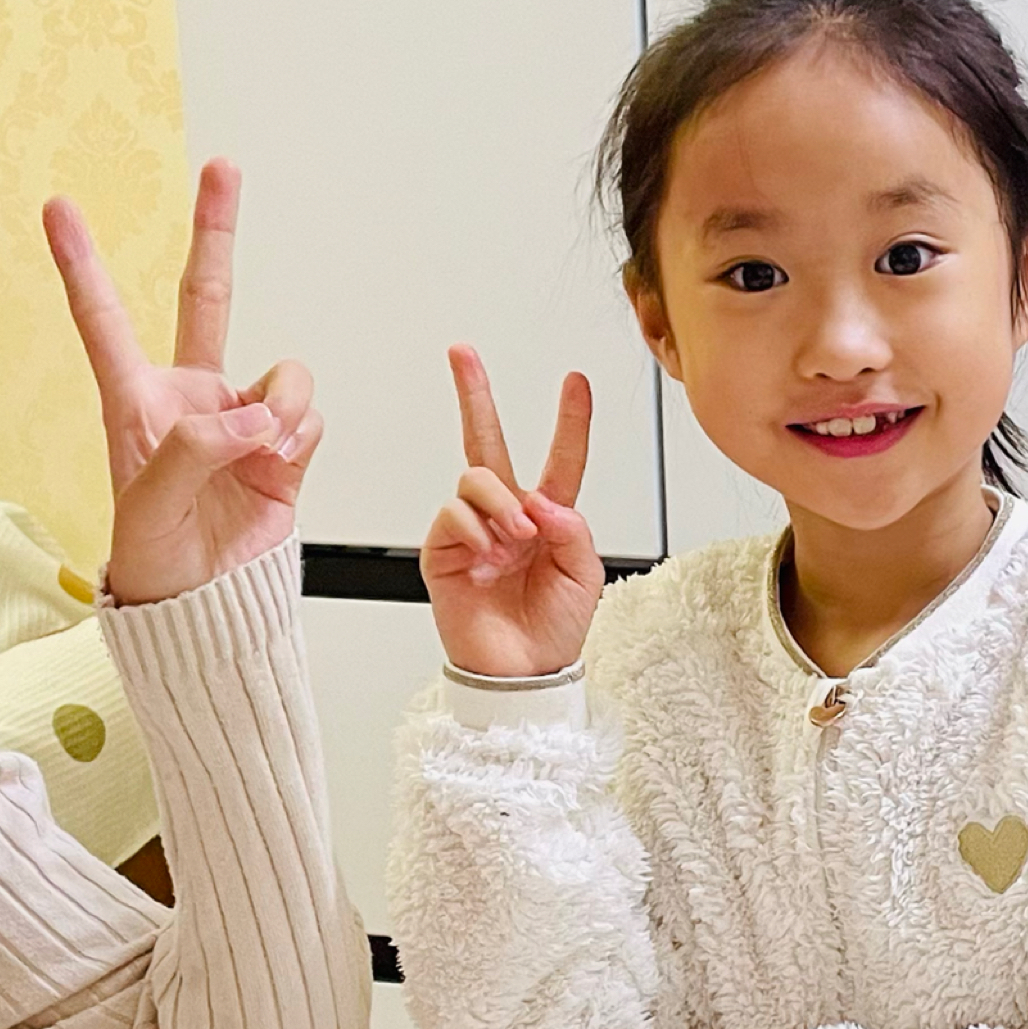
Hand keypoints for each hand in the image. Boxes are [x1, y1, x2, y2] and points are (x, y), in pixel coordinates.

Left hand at [48, 157, 315, 606]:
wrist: (211, 606)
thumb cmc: (159, 564)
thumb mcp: (148, 509)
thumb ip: (192, 449)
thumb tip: (252, 414)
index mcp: (136, 403)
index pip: (103, 321)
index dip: (81, 264)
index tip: (57, 208)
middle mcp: (193, 398)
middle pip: (207, 294)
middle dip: (216, 228)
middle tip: (222, 166)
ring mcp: (243, 418)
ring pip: (282, 372)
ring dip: (282, 404)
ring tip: (262, 452)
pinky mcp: (287, 446)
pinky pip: (308, 414)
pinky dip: (301, 437)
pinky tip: (279, 466)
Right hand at [418, 345, 602, 676]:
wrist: (522, 675)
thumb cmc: (553, 630)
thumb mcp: (584, 576)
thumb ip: (572, 529)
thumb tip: (538, 499)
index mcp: (547, 518)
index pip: (560, 459)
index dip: (570, 421)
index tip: (576, 381)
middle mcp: (506, 515)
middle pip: (487, 442)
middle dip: (474, 394)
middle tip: (462, 353)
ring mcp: (472, 530)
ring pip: (476, 478)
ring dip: (500, 503)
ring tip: (515, 541)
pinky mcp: (443, 550)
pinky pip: (453, 513)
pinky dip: (474, 529)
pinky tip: (486, 556)